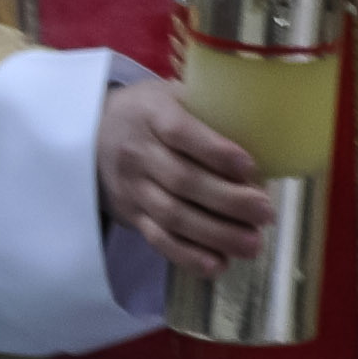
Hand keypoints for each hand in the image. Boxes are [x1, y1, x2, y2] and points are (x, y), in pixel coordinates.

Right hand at [95, 79, 273, 275]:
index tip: (250, 166)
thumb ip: (207, 105)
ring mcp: (132, 188)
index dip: (214, 151)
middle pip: (182, 181)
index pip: (180, 132)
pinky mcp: (131, 216)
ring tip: (253, 244)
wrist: (90, 135)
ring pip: (173, 217)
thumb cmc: (148, 112)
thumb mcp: (170, 94)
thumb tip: (268, 121)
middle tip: (266, 213)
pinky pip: (158, 241)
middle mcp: (138, 153)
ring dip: (216, 234)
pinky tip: (219, 264)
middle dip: (228, 201)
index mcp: (152, 114)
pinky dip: (189, 256)